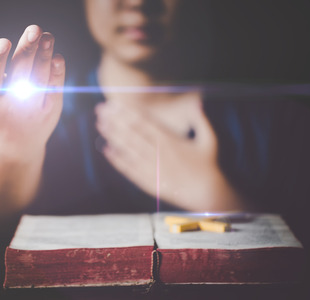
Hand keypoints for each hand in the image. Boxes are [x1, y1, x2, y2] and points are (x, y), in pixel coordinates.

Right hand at [0, 25, 64, 160]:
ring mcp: (33, 107)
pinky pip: (55, 88)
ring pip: (41, 78)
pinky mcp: (50, 110)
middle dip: (28, 49)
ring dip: (45, 56)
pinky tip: (57, 57)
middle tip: (35, 29)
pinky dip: (57, 73)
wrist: (14, 148)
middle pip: (21, 72)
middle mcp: (12, 104)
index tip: (4, 41)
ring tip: (48, 37)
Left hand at [95, 98, 240, 210]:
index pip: (144, 122)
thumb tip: (197, 101)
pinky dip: (117, 160)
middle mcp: (157, 153)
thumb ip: (201, 120)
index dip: (127, 112)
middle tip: (100, 109)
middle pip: (131, 133)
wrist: (206, 195)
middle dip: (114, 119)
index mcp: (170, 141)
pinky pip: (129, 169)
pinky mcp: (148, 182)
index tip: (116, 103)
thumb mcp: (210, 140)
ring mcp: (151, 168)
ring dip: (112, 136)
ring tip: (100, 124)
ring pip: (127, 149)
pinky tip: (106, 150)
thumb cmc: (208, 166)